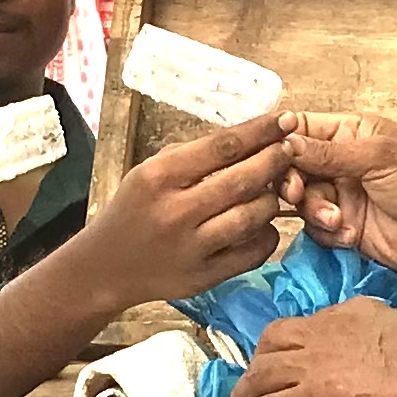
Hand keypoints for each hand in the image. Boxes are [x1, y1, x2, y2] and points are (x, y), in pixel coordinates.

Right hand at [73, 113, 289, 308]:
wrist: (104, 268)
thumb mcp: (149, 172)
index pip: (223, 147)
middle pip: (243, 180)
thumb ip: (192, 157)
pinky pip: (253, 252)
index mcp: (159, 177)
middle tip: (292, 148)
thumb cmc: (132, 210)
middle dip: (275, 160)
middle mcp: (175, 212)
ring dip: (273, 199)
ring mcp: (191, 248)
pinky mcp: (203, 277)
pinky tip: (263, 224)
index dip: (260, 131)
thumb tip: (248, 136)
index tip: (286, 118)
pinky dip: (267, 234)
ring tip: (275, 189)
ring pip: (253, 217)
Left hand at [235, 297, 396, 396]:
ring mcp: (315, 364)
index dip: (289, 344)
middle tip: (254, 385)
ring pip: (260, 375)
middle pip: (271, 342)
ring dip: (243, 395)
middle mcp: (323, 331)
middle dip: (257, 363)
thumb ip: (379, 328)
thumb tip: (376, 340)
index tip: (288, 361)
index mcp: (348, 312)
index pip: (305, 323)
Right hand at [280, 112, 396, 273]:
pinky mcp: (343, 227)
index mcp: (350, 133)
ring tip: (338, 219)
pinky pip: (316, 229)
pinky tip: (349, 236)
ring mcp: (341, 196)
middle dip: (292, 181)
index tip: (270, 155)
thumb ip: (329, 152)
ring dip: (315, 211)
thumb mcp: (377, 157)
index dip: (282, 140)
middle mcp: (340, 162)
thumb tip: (284, 142)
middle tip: (297, 193)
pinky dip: (327, 233)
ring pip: (302, 201)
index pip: (303, 128)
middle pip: (294, 167)